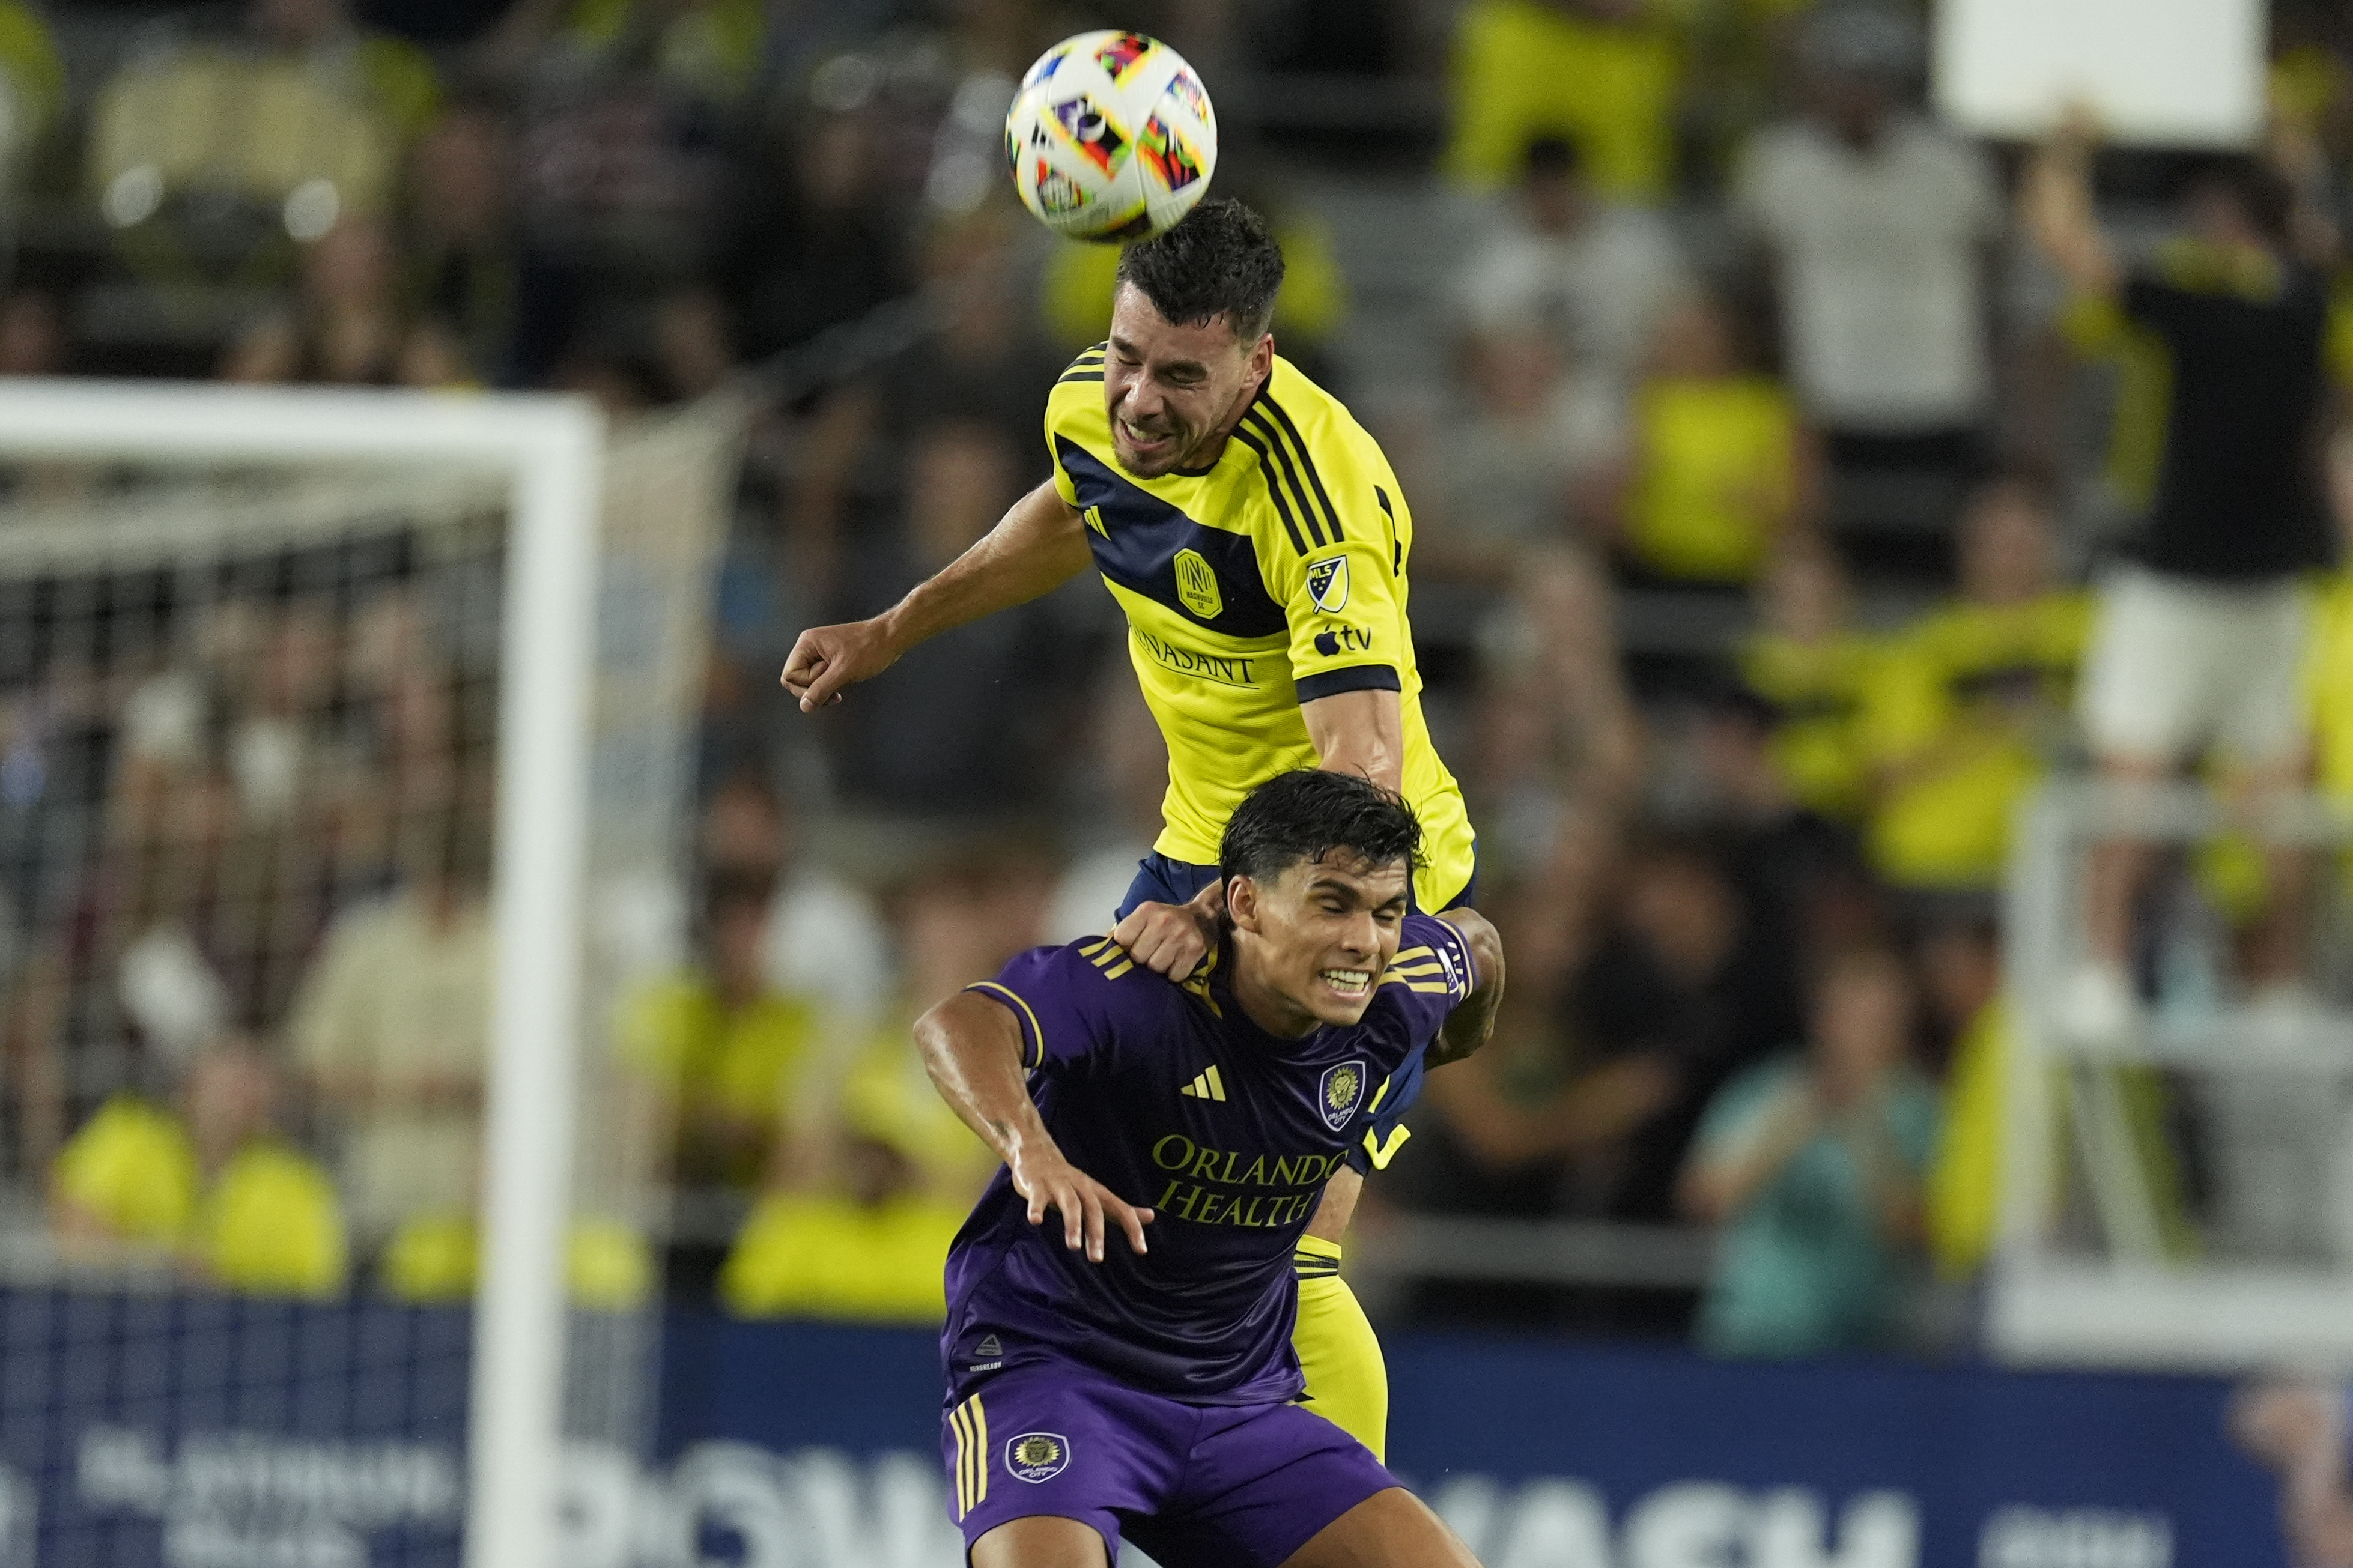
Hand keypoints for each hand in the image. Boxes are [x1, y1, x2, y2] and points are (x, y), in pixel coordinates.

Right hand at [779, 617, 899, 711]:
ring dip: (825, 689)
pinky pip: (821, 680)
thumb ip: (821, 690)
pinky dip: (830, 686)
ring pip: (810, 683)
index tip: (828, 680)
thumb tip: (804, 706)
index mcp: (807, 643)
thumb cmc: (869, 649)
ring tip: (842, 684)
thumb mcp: (843, 672)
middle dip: (815, 689)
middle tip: (836, 685)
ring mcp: (819, 654)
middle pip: (797, 680)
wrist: (891, 638)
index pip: (790, 676)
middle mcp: (809, 647)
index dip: (806, 686)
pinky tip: (842, 687)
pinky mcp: (830, 661)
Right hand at [1008, 1148, 1152, 1261]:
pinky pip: (1037, 1198)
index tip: (1141, 1250)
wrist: (1038, 1153)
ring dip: (1073, 1225)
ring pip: (1069, 1204)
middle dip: (1096, 1234)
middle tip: (1097, 1259)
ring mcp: (1059, 1186)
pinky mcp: (1037, 1186)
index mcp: (1097, 1193)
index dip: (1132, 1229)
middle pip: (1093, 1209)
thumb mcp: (1098, 1194)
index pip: (1121, 1210)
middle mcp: (1081, 1188)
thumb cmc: (1071, 1182)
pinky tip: (1035, 1221)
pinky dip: (1036, 1209)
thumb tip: (1151, 1218)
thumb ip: (1121, 1209)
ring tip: (1073, 1246)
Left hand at [1111, 882, 1223, 978]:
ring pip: (1156, 968)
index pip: (1121, 939)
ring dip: (1158, 968)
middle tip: (1150, 953)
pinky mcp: (1195, 951)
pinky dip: (1174, 974)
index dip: (1124, 948)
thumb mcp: (1144, 917)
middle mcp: (1164, 921)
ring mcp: (1181, 936)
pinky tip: (1176, 962)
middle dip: (1142, 959)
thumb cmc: (1165, 920)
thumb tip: (1100, 949)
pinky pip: (1174, 976)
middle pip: (1138, 957)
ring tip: (1163, 957)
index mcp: (1147, 910)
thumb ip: (1124, 931)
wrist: (1202, 917)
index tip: (1132, 947)